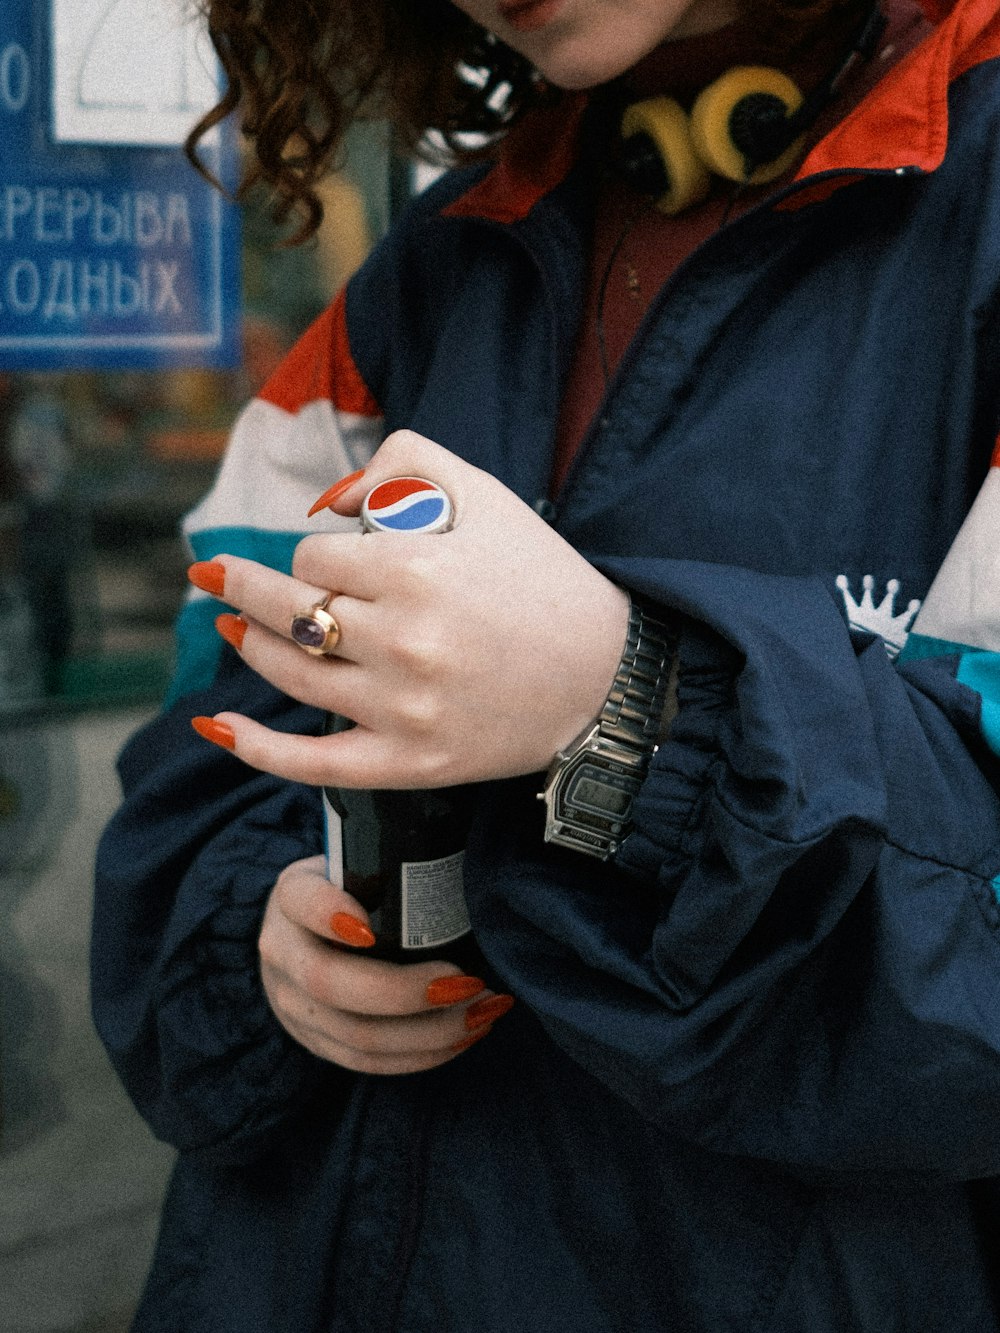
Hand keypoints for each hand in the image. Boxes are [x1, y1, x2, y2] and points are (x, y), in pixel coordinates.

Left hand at [191, 430, 629, 788]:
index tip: (339, 559)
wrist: (605, 677)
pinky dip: (258, 746)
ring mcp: (403, 708)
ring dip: (252, 644)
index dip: (316, 552)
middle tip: (214, 574)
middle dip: (243, 586)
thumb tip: (330, 499)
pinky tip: (218, 726)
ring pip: (292, 672)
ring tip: (235, 626)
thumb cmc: (541, 581)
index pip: (315, 556)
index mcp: (418, 570)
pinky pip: (314, 763)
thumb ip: (405, 464)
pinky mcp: (411, 761)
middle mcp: (404, 640)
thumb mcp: (486, 493)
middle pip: (289, 609)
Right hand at [259, 857, 513, 1074]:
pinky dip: (426, 1054)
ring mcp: (293, 1005)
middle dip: (407, 991)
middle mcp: (282, 953)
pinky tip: (467, 1034)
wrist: (302, 932)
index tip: (370, 928)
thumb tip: (472, 863)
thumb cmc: (351, 887)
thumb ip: (392, 861)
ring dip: (432, 1031)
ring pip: (358, 1036)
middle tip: (469, 980)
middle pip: (332, 984)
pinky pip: (369, 1063)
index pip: (303, 901)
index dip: (330, 915)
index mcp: (291, 895)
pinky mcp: (317, 1043)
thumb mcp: (354, 861)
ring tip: (485, 1009)